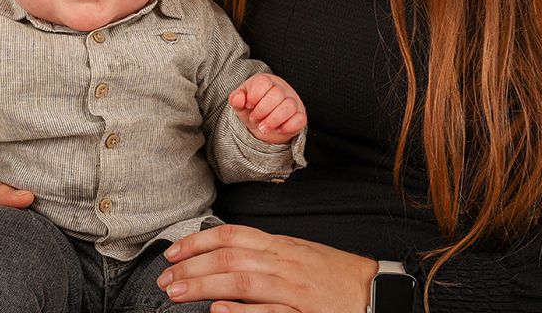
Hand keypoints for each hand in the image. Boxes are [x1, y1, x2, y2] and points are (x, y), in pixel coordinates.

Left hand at [158, 224, 376, 312]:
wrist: (376, 292)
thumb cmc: (335, 276)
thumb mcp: (299, 254)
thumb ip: (266, 253)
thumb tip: (227, 256)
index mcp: (281, 246)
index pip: (232, 235)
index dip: (198, 241)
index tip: (173, 252)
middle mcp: (283, 263)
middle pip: (229, 258)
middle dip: (192, 267)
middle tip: (165, 279)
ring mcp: (293, 289)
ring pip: (241, 282)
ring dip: (204, 286)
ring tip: (176, 293)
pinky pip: (269, 312)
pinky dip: (242, 312)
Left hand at [229, 73, 306, 144]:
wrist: (263, 123)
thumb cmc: (252, 109)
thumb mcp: (241, 104)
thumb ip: (236, 99)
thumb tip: (237, 98)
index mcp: (265, 81)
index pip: (263, 82)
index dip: (254, 96)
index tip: (248, 106)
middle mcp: (281, 89)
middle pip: (276, 94)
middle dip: (262, 111)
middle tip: (254, 119)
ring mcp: (293, 101)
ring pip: (289, 106)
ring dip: (273, 120)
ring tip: (263, 127)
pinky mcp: (300, 115)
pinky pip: (300, 119)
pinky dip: (287, 127)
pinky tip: (278, 129)